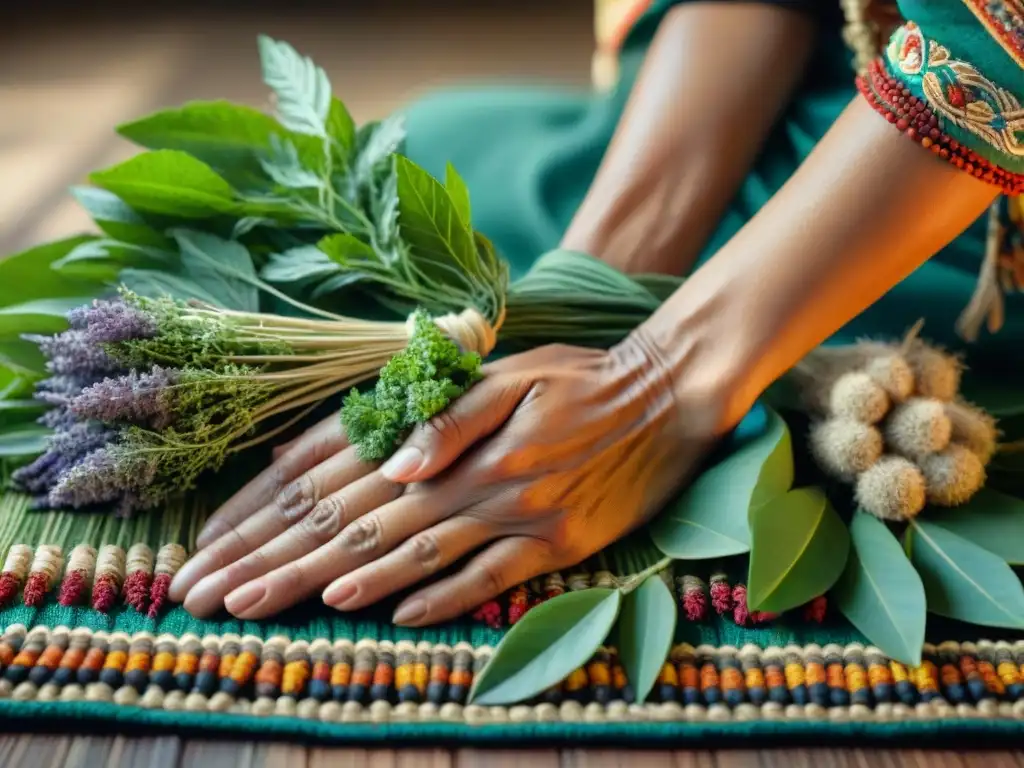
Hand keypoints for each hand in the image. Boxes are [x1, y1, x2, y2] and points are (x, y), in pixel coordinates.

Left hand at [170, 332, 724, 623]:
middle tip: (222, 597)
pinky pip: (491, 578)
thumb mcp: (513, 372)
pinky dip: (443, 599)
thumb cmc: (582, 376)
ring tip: (284, 608)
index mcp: (456, 431)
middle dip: (287, 562)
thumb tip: (391, 461)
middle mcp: (480, 477)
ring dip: (348, 584)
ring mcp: (519, 515)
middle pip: (366, 523)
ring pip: (418, 554)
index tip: (226, 547)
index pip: (349, 474)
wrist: (671, 396)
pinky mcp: (558, 544)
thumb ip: (447, 415)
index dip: (283, 513)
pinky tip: (397, 618)